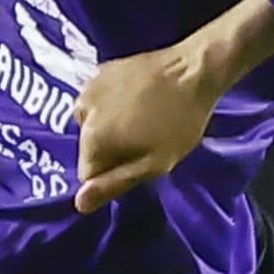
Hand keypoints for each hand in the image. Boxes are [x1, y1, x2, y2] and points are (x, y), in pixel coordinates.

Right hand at [72, 45, 221, 212]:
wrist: (195, 69)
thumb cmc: (179, 122)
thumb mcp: (153, 164)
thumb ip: (114, 184)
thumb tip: (79, 204)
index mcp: (91, 137)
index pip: (88, 174)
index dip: (114, 173)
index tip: (140, 160)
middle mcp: (81, 110)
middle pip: (89, 147)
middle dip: (111, 149)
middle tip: (145, 138)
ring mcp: (89, 86)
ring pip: (93, 123)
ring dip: (111, 126)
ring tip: (143, 118)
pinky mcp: (101, 70)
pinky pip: (100, 101)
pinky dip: (113, 104)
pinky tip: (139, 99)